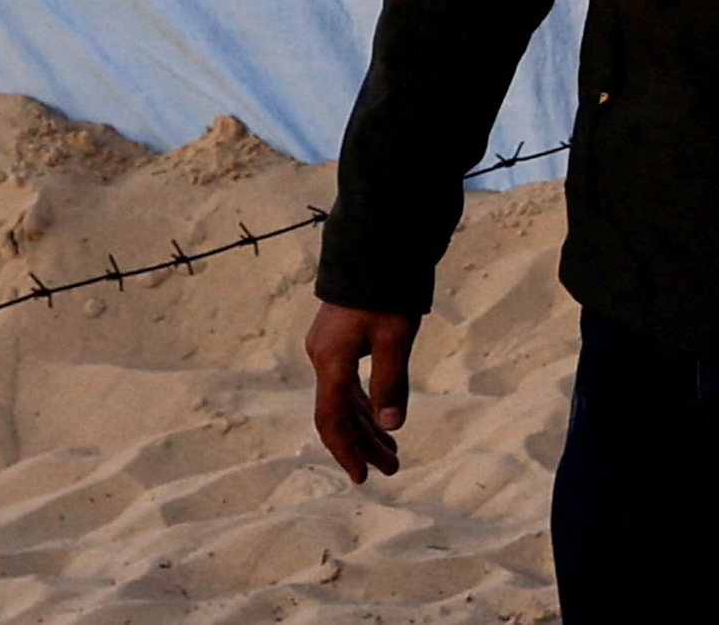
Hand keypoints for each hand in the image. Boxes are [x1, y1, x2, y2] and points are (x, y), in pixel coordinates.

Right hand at [306, 300, 419, 480]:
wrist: (376, 242)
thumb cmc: (386, 289)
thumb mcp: (395, 337)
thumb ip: (391, 383)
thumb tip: (391, 426)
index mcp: (331, 361)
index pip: (332, 420)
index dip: (347, 451)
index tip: (363, 477)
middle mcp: (323, 357)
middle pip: (339, 413)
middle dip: (364, 443)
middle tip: (391, 469)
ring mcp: (330, 346)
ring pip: (345, 399)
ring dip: (367, 426)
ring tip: (391, 451)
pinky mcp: (341, 337)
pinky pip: (348, 382)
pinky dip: (365, 403)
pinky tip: (381, 417)